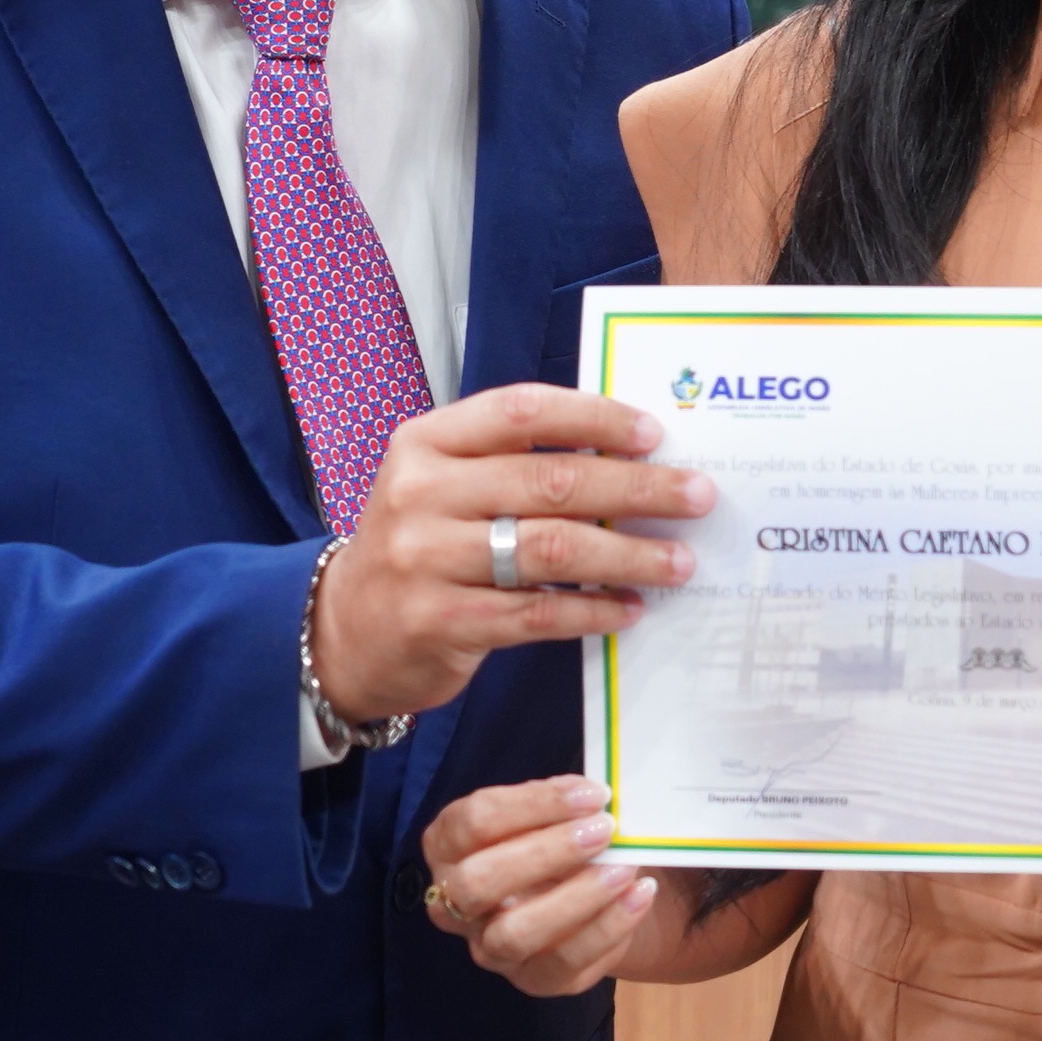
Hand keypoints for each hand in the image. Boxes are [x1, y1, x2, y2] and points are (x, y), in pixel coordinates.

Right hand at [308, 386, 713, 724]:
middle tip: (696, 496)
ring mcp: (427, 560)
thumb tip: (629, 456)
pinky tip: (630, 608)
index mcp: (427, 443)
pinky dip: (592, 611)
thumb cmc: (421, 544)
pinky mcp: (441, 621)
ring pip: (552, 550)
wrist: (344, 630)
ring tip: (679, 562)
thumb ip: (514, 462)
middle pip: (551, 482)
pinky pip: (537, 614)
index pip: (520, 411)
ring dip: (628, 557)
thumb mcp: (445, 484)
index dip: (593, 417)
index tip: (654, 434)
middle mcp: (422, 494)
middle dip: (636, 490)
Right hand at [420, 775, 657, 996]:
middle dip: (545, 852)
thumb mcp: (550, 814)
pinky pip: (565, 962)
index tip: (593, 794)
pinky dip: (609, 926)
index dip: (533, 804)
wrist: (591, 897)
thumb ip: (557, 803)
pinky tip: (639, 894)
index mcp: (449, 845)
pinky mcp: (533, 979)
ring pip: (514, 933)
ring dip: (575, 898)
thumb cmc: (557, 843)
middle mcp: (455, 902)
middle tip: (603, 829)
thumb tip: (589, 796)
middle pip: (478, 881)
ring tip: (625, 868)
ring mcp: (489, 947)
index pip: (474, 821)